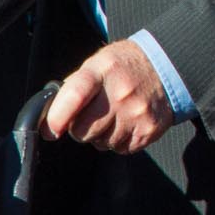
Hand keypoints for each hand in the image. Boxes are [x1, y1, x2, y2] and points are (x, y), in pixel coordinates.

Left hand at [43, 39, 172, 153]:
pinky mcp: (150, 129)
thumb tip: (49, 117)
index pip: (74, 96)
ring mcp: (137, 112)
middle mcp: (121, 92)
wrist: (165, 67)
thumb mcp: (96, 64)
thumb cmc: (123, 67)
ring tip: (113, 117)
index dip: (57, 118)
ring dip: (102, 136)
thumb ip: (73, 88)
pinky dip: (119, 141)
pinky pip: (121, 149)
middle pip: (84, 130)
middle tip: (91, 116)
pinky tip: (126, 123)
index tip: (51, 130)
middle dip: (80, 129)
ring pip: (102, 143)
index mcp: (102, 71)